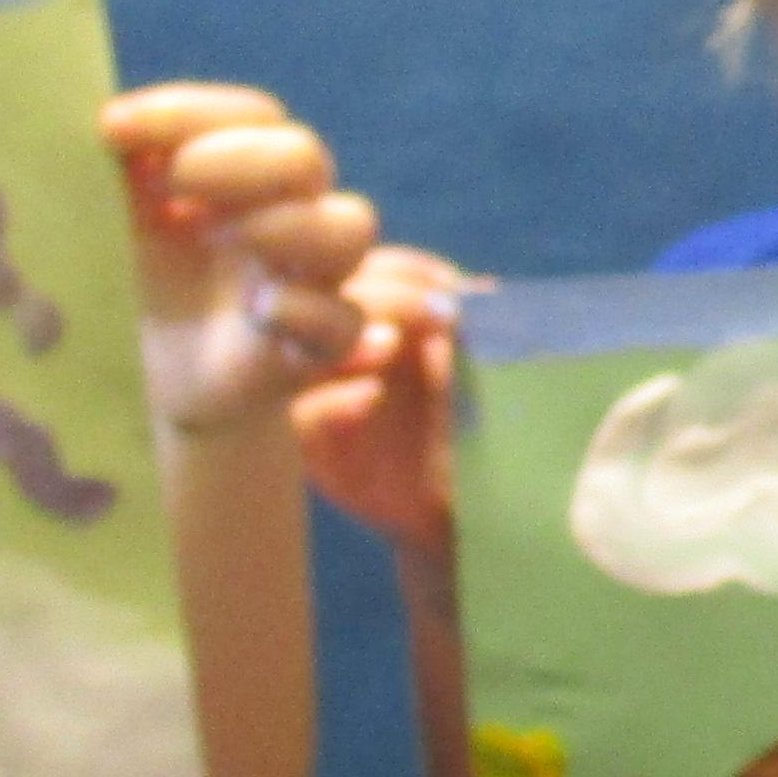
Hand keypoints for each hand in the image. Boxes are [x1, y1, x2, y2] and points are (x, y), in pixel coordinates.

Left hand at [98, 86, 379, 433]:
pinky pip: (342, 323)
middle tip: (172, 178)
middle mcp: (277, 217)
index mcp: (234, 174)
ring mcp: (299, 281)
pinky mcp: (303, 351)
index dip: (189, 112)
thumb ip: (113, 172)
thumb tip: (109, 123)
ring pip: (349, 227)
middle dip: (240, 159)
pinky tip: (260, 309)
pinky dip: (309, 308)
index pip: (248, 117)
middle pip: (304, 157)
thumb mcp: (105, 222)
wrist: (126, 383)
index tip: (111, 126)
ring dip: (296, 222)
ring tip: (236, 236)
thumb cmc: (117, 285)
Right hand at [292, 241, 475, 550]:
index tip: (451, 284)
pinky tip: (372, 396)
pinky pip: (304, 415)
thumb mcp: (470, 374)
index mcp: (372, 320)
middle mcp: (336, 350)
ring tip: (392, 342)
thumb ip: (463, 333)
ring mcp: (316, 395)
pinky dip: (336, 400)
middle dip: (382, 296)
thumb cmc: (466, 431)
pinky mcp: (313, 447)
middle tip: (434, 312)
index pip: (367, 271)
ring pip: (300, 347)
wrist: (460, 507)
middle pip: (327, 298)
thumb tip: (478, 290)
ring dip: (346, 336)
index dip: (406, 269)